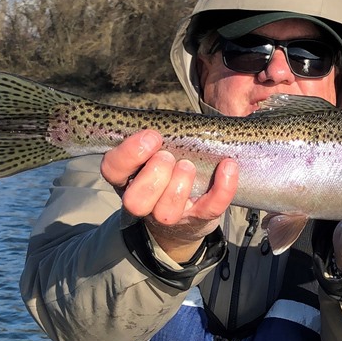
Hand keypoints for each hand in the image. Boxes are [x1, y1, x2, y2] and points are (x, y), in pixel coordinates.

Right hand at [100, 130, 237, 261]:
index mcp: (128, 179)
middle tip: (168, 156)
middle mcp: (144, 203)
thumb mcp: (153, 153)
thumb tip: (169, 121)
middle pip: (135, 200)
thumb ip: (155, 138)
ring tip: (188, 166)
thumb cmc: (167, 171)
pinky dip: (223, 187)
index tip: (152, 137)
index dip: (129, 154)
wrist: (185, 216)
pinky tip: (228, 166)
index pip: (112, 169)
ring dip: (179, 185)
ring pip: (167, 211)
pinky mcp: (199, 219)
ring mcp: (171, 215)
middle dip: (154, 174)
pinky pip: (211, 207)